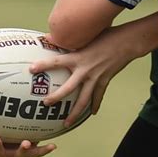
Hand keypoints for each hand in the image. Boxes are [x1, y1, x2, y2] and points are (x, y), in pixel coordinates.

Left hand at [31, 12, 157, 126]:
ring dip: (75, 113)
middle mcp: (85, 70)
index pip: (56, 62)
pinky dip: (94, 105)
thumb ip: (73, 38)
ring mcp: (96, 77)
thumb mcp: (87, 34)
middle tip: (45, 104)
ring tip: (66, 123)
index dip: (43, 65)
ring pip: (83, 100)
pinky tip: (91, 113)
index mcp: (78, 57)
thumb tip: (57, 34)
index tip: (31, 69)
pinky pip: (98, 96)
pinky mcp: (105, 81)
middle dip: (56, 97)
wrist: (126, 42)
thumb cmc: (107, 34)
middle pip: (68, 89)